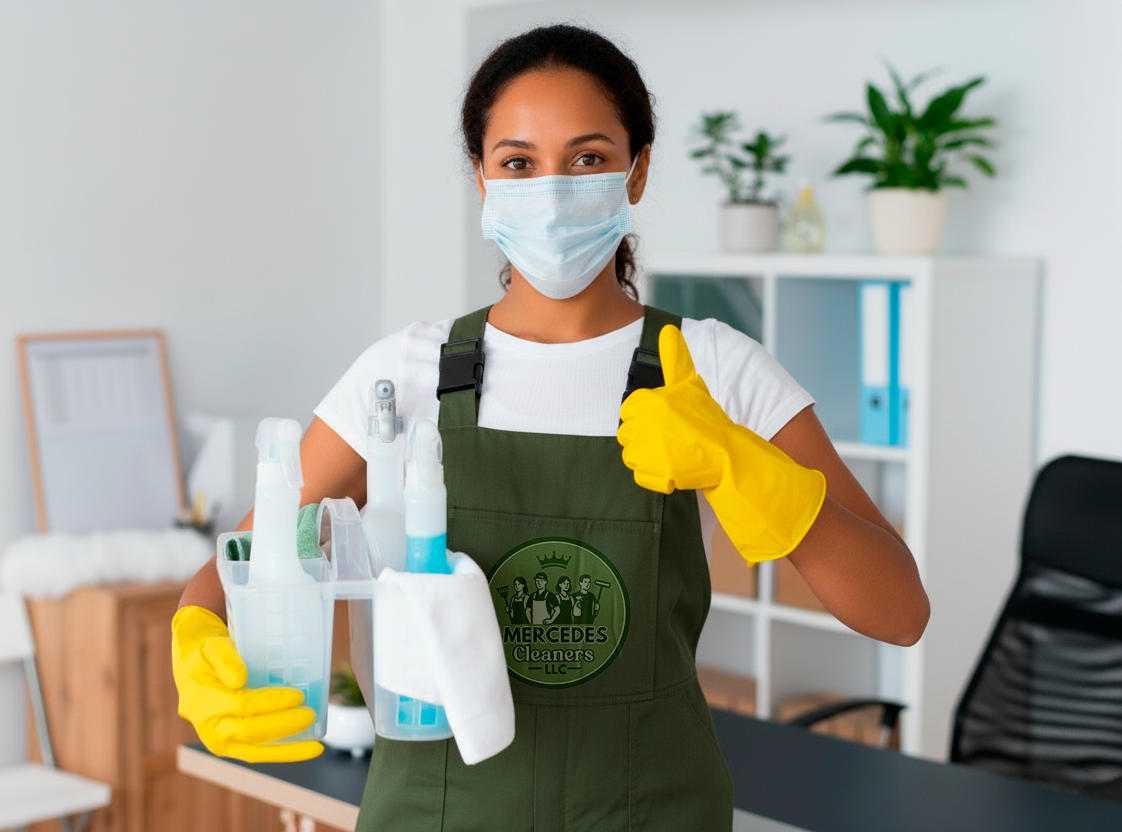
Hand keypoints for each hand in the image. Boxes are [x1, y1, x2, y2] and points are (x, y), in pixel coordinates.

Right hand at [171, 606, 322, 761]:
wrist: (191, 663)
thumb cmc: (204, 650)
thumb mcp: (210, 645)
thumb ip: (224, 659)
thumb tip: (239, 680)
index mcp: (204, 701)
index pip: (241, 706)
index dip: (271, 702)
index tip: (297, 696)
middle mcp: (209, 726)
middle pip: (249, 732)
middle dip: (283, 725)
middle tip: (310, 715)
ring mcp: (218, 740)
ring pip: (253, 751)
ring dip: (286, 751)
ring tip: (315, 747)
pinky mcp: (230, 744)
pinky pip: (255, 752)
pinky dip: (279, 752)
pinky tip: (303, 748)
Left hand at [618, 325, 826, 562]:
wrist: (728, 455)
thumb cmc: (709, 419)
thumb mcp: (691, 385)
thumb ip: (676, 359)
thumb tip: (668, 331)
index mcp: (647, 402)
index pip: (628, 410)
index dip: (644, 417)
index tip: (663, 422)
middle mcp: (642, 424)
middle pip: (627, 434)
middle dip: (645, 437)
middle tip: (671, 439)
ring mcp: (647, 451)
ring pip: (632, 456)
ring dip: (649, 457)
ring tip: (673, 453)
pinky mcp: (654, 473)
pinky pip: (642, 476)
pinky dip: (655, 476)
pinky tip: (673, 468)